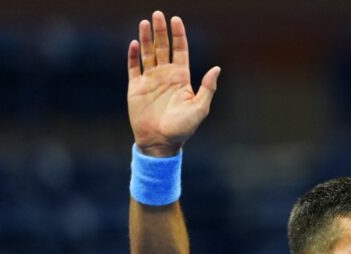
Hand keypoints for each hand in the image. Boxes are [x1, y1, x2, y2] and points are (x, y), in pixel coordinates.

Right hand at [127, 11, 220, 156]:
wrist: (161, 142)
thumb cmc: (183, 128)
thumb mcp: (199, 108)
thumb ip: (207, 88)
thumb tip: (216, 68)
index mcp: (181, 78)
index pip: (180, 50)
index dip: (178, 35)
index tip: (176, 19)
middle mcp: (165, 75)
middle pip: (162, 47)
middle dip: (160, 31)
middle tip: (158, 14)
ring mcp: (150, 80)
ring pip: (147, 53)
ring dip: (145, 38)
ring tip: (145, 23)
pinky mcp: (136, 88)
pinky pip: (134, 68)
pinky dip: (133, 56)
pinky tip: (134, 43)